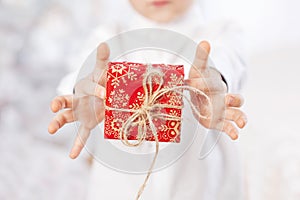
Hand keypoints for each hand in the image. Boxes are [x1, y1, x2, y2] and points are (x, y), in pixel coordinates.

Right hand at [48, 43, 109, 157]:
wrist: (103, 94)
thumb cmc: (102, 82)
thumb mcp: (103, 72)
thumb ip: (103, 60)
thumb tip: (104, 43)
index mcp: (82, 87)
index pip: (87, 88)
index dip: (96, 91)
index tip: (105, 93)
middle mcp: (77, 100)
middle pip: (63, 102)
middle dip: (58, 103)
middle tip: (54, 106)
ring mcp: (80, 113)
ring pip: (65, 118)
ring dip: (57, 122)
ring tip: (50, 129)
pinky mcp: (87, 123)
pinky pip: (81, 135)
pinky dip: (77, 145)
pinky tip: (71, 156)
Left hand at [186, 41, 246, 139]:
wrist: (200, 93)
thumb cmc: (199, 80)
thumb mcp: (198, 69)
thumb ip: (201, 57)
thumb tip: (205, 42)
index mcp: (216, 85)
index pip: (214, 83)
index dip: (204, 84)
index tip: (194, 83)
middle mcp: (223, 98)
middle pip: (236, 100)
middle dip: (234, 100)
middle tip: (228, 100)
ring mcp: (222, 110)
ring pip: (236, 114)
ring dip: (240, 118)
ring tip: (241, 123)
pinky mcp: (218, 122)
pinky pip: (227, 127)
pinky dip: (232, 131)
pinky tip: (236, 135)